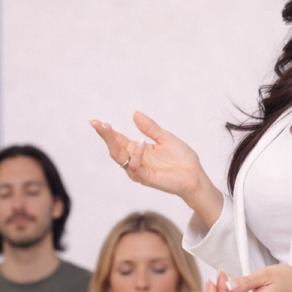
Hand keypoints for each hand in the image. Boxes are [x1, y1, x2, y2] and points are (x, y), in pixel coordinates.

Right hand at [89, 111, 222, 224]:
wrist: (194, 175)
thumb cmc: (182, 159)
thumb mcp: (165, 138)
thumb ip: (150, 128)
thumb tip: (135, 113)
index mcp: (137, 149)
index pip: (118, 140)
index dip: (107, 131)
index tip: (96, 122)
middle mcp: (135, 160)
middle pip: (114, 149)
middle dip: (105, 137)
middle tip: (97, 124)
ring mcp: (139, 170)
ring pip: (120, 158)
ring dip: (114, 144)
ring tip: (109, 129)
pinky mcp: (146, 178)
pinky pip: (136, 167)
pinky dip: (136, 155)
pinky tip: (140, 144)